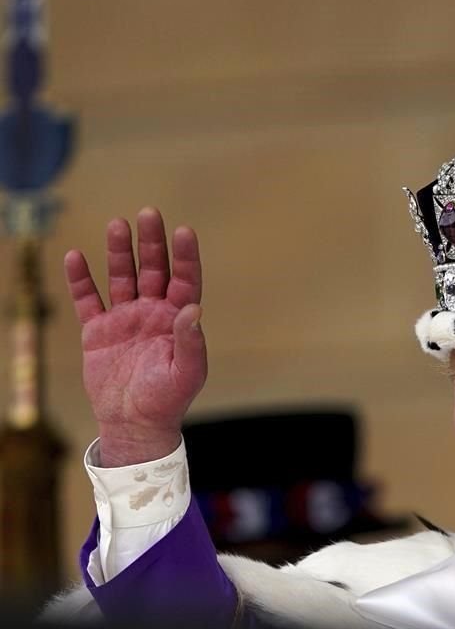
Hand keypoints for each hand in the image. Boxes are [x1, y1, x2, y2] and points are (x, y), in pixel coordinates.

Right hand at [65, 208, 206, 466]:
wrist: (133, 423)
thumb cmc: (167, 400)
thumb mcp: (186, 373)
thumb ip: (191, 341)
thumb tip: (195, 308)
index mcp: (178, 319)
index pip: (185, 280)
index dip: (185, 256)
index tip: (184, 230)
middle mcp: (153, 312)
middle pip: (153, 269)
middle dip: (151, 243)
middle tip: (149, 214)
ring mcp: (125, 318)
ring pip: (121, 277)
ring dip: (119, 252)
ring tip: (117, 225)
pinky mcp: (98, 330)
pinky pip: (87, 299)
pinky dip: (81, 279)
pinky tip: (75, 256)